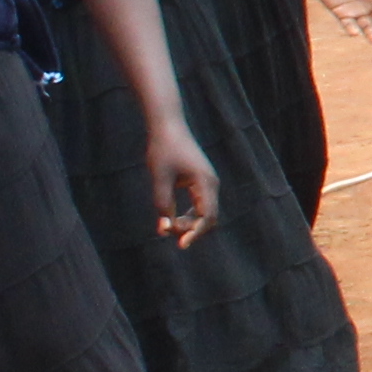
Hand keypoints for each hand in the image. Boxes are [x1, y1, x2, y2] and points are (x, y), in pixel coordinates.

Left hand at [144, 122, 220, 247]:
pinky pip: (199, 206)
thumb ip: (163, 205)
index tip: (181, 245)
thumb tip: (164, 230)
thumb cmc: (163, 149)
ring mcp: (207, 183)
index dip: (195, 233)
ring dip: (188, 223)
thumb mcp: (160, 179)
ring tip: (167, 225)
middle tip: (167, 231)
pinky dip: (188, 216)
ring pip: (204, 213)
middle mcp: (211, 184)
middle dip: (191, 230)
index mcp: (205, 183)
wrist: (168, 126)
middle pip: (209, 218)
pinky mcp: (200, 181)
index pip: (207, 217)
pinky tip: (172, 218)